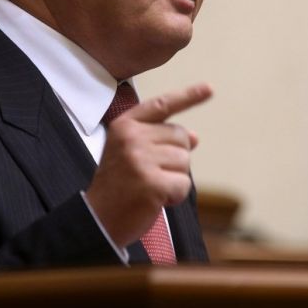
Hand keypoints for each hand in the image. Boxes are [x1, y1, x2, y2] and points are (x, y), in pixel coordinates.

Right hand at [86, 83, 212, 247]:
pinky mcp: (152, 183)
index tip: (209, 88)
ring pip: (185, 161)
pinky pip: (184, 184)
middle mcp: (132, 137)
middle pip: (181, 137)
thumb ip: (160, 140)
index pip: (162, 105)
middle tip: (150, 174)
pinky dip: (176, 196)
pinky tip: (155, 199)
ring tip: (150, 187)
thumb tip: (195, 137)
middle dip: (175, 158)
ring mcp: (140, 159)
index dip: (188, 96)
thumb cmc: (118, 185)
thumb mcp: (133, 153)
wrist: (98, 218)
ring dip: (174, 178)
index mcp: (125, 125)